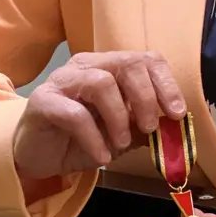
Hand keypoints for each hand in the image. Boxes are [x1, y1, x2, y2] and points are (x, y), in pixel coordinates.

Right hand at [12, 51, 186, 180]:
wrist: (37, 155)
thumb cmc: (81, 139)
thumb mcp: (121, 134)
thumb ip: (144, 127)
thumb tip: (175, 128)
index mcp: (109, 67)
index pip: (145, 59)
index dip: (166, 84)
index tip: (177, 114)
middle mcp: (87, 66)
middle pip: (127, 64)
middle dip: (145, 98)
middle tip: (149, 128)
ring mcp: (63, 80)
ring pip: (101, 84)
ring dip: (119, 118)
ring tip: (121, 144)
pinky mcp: (42, 101)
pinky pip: (75, 114)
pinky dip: (94, 138)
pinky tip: (101, 157)